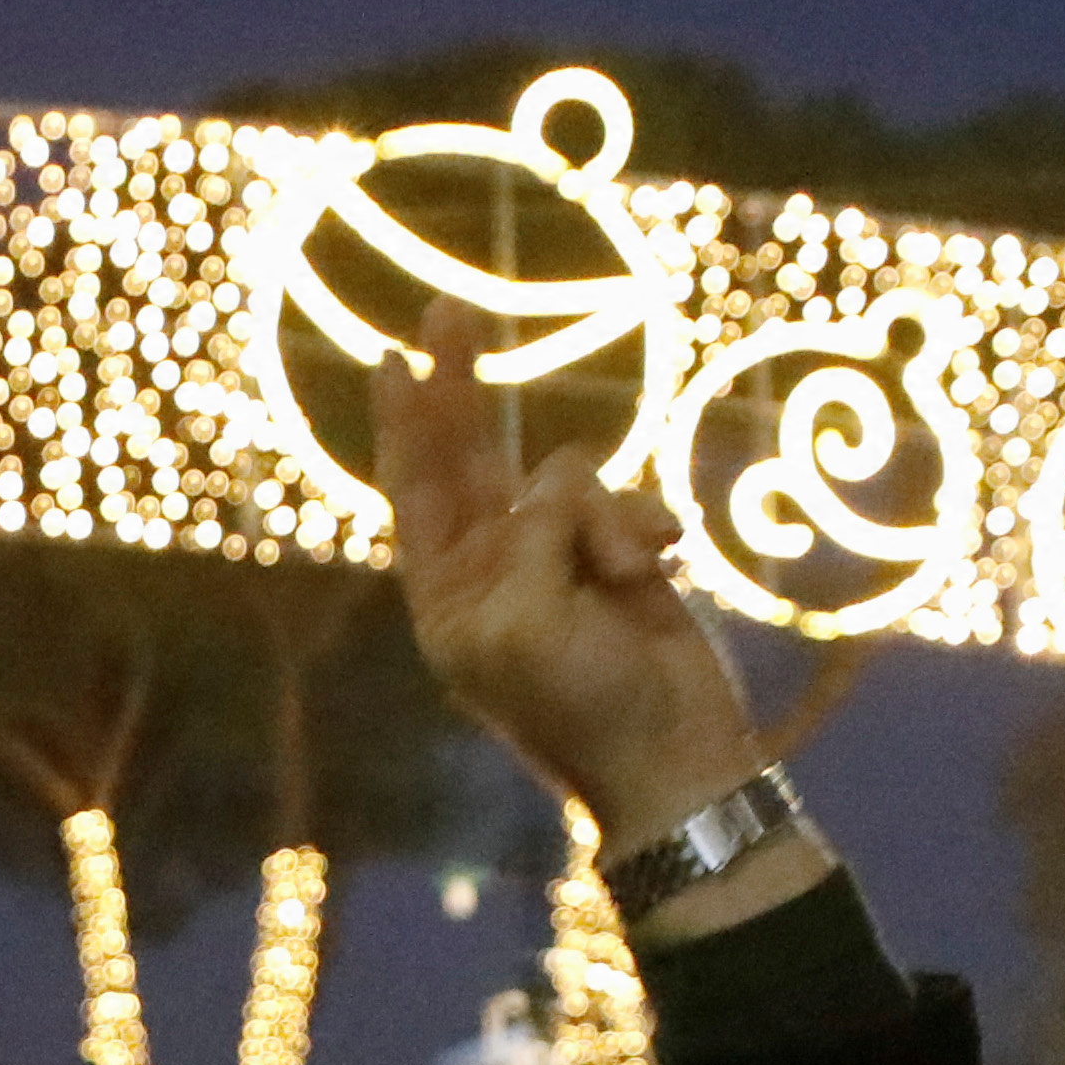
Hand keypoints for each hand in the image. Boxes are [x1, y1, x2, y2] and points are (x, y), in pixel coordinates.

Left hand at [370, 292, 754, 853]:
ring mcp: (557, 560)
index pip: (413, 494)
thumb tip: (560, 482)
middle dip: (462, 390)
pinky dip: (642, 526)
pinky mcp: (616, 555)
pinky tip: (666, 564)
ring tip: (631, 580)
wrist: (677, 754)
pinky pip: (622, 499)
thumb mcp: (529, 621)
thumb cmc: (586, 703)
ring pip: (568, 477)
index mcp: (448, 598)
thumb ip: (531, 534)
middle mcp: (492, 572)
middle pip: (469, 459)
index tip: (387, 360)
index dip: (401, 426)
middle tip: (447, 309)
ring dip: (604, 516)